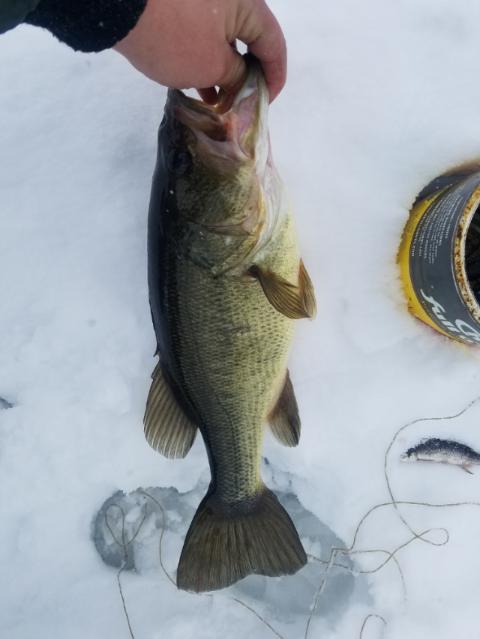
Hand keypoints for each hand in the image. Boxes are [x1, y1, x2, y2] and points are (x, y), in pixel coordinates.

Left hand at [114, 0, 285, 101]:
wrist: (119, 7)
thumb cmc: (174, 37)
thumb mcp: (212, 66)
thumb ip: (237, 77)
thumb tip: (243, 81)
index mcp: (249, 4)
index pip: (274, 45)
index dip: (275, 78)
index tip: (265, 104)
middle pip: (251, 40)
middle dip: (248, 76)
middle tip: (242, 106)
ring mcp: (205, 0)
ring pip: (226, 38)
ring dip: (225, 70)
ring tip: (219, 102)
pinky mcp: (182, 4)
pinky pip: (205, 32)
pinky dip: (207, 57)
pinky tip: (200, 84)